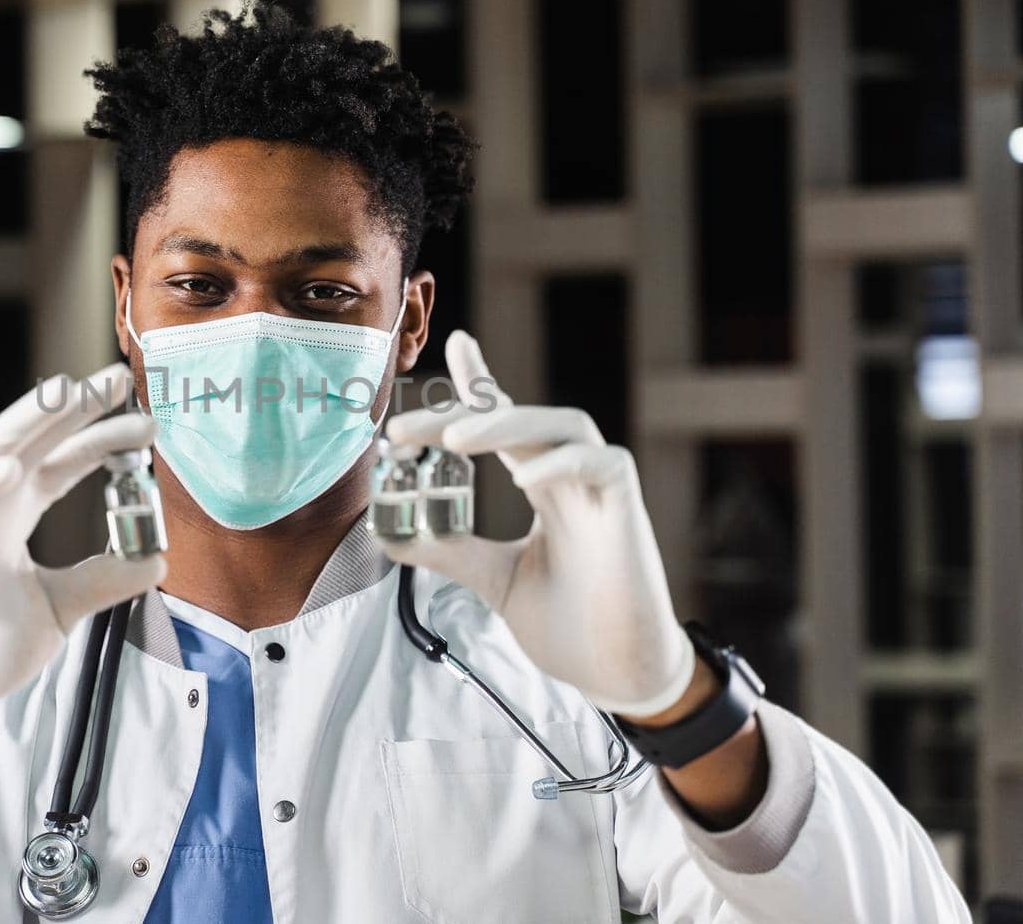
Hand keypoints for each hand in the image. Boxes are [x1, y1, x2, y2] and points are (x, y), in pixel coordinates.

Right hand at [0, 362, 165, 756]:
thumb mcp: (62, 610)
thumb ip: (103, 580)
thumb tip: (156, 560)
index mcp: (14, 517)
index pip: (59, 461)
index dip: (96, 435)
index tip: (144, 419)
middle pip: (28, 443)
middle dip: (70, 409)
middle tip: (116, 378)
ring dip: (22, 422)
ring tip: (66, 393)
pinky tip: (7, 468)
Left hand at [375, 331, 694, 718]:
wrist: (620, 677)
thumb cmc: (571, 627)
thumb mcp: (495, 580)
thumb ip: (452, 551)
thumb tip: (394, 534)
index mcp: (544, 486)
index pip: (510, 419)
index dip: (484, 381)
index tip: (455, 344)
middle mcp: (571, 478)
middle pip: (522, 416)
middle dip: (466, 409)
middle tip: (406, 428)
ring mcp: (602, 490)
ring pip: (563, 424)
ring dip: (507, 423)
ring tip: (455, 438)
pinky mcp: (628, 511)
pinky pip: (603, 465)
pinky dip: (563, 463)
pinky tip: (525, 477)